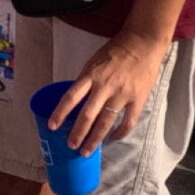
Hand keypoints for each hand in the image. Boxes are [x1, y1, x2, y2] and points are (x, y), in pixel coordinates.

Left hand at [47, 32, 170, 151]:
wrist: (142, 43)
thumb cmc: (115, 51)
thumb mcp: (94, 62)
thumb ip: (86, 81)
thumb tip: (76, 101)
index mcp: (91, 75)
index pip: (71, 97)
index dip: (60, 113)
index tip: (52, 126)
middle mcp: (105, 86)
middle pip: (87, 115)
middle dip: (77, 133)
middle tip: (71, 146)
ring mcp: (122, 94)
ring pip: (106, 122)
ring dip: (95, 139)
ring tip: (86, 150)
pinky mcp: (138, 99)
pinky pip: (127, 122)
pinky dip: (119, 133)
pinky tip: (112, 139)